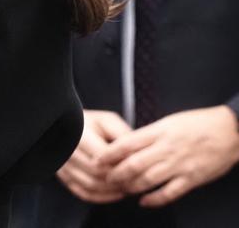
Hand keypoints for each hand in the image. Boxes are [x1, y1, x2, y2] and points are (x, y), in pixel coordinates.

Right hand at [56, 110, 131, 203]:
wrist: (63, 125)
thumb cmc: (90, 123)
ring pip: (91, 186)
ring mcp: (63, 165)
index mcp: (79, 135)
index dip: (121, 164)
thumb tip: (140, 154)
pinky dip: (102, 197)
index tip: (137, 167)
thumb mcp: (106, 121)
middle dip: (119, 179)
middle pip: (97, 173)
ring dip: (112, 190)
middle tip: (137, 181)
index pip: (102, 156)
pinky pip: (83, 193)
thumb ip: (122, 135)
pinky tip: (116, 193)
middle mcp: (67, 151)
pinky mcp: (63, 176)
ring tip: (129, 188)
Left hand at [100, 106, 238, 207]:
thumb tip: (127, 143)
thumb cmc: (197, 123)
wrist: (229, 131)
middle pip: (133, 164)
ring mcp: (179, 165)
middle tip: (106, 178)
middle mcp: (166, 149)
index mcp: (158, 131)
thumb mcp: (168, 122)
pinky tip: (144, 201)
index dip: (109, 154)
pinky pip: (169, 193)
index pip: (126, 143)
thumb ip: (148, 134)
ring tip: (122, 189)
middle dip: (116, 174)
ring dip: (131, 187)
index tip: (97, 160)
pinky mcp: (192, 179)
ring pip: (148, 180)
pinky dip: (154, 199)